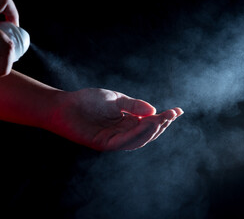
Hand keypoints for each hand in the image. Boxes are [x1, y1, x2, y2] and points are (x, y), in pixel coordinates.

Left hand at [50, 88, 183, 150]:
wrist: (64, 106)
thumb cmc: (88, 101)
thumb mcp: (115, 99)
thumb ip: (133, 105)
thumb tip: (154, 110)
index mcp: (127, 122)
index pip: (149, 123)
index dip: (164, 119)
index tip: (179, 111)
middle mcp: (123, 133)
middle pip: (147, 134)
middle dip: (161, 125)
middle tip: (172, 115)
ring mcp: (114, 140)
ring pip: (138, 140)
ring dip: (151, 130)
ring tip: (161, 119)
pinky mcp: (105, 144)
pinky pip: (125, 141)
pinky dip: (137, 134)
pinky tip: (147, 123)